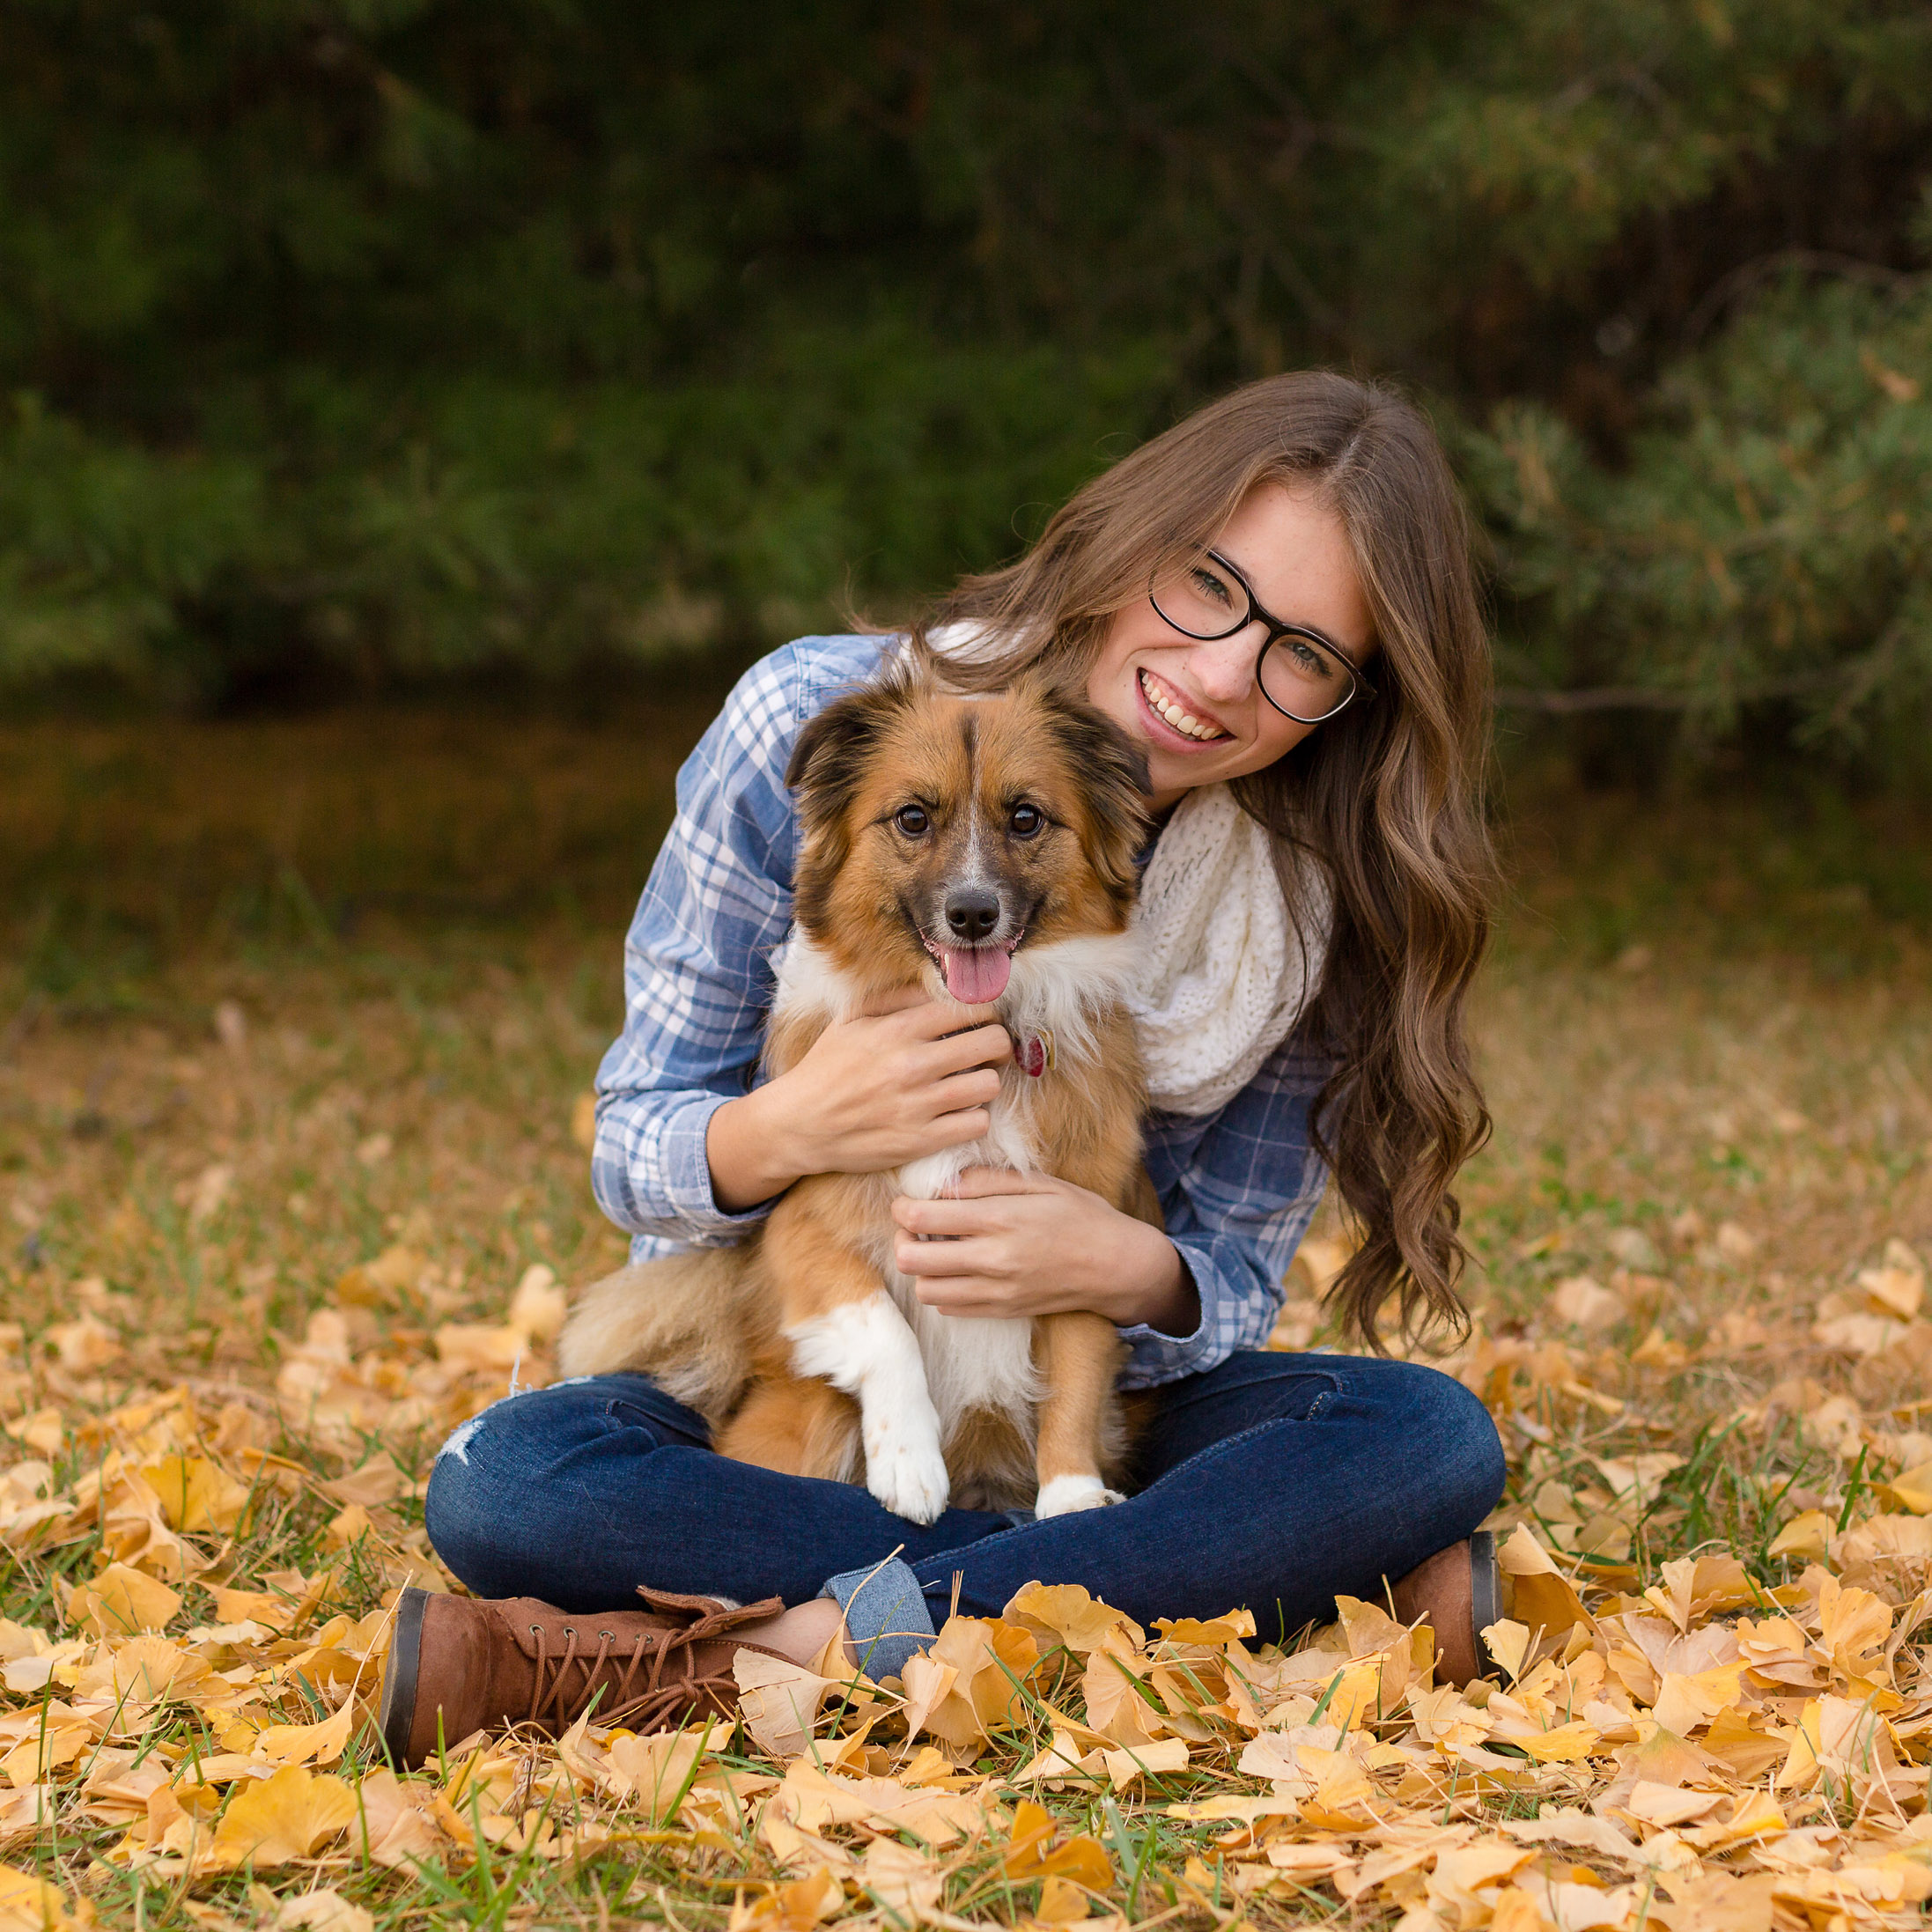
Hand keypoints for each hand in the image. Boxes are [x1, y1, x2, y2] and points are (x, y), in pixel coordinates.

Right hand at [707, 994, 1010, 1209]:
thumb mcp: (850, 1020)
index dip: (985, 1013)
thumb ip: (894, 998)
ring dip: (985, 1082)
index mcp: (897, 1030)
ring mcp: (918, 1106)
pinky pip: (976, 1123)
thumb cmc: (826, 1068)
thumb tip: (937, 986)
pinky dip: (973, 1116)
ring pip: (989, 1084)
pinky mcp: (921, 1140)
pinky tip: (957, 1111)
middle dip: (996, 1044)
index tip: (981, 1021)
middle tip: (987, 1050)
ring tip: (971, 1082)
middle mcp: (912, 1065)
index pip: (970, 1009)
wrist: (799, 1125)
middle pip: (991, 1043)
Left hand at [890, 1168, 1198, 1335]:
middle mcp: (993, 1259)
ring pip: (925, 1289)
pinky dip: (942, 1289)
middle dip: (902, 1239)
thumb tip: (943, 1183)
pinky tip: (958, 1269)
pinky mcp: (1001, 1312)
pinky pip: (949, 1308)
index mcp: (1000, 1219)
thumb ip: (987, 1180)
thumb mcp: (1040, 1183)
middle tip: (914, 1227)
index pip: (922, 1217)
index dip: (902, 1208)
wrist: (1115, 1267)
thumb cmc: (1081, 1217)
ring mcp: (996, 1291)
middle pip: (912, 1259)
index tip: (907, 1201)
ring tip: (936, 1249)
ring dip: (921, 1269)